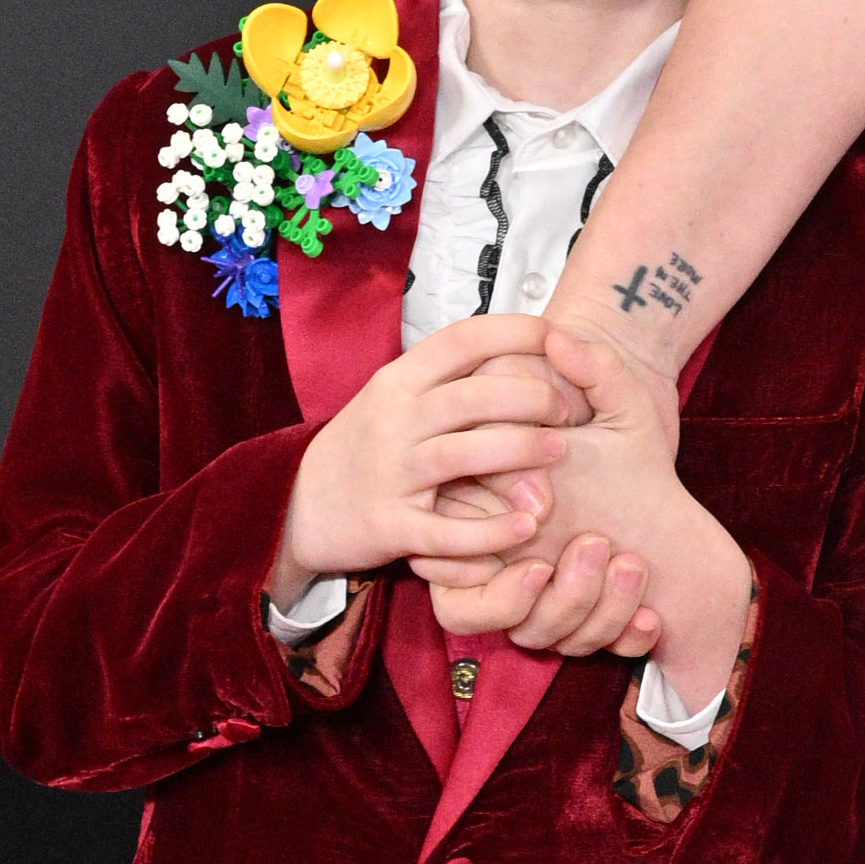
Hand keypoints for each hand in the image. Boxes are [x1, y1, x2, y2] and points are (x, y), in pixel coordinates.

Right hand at [272, 317, 590, 604]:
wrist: (295, 505)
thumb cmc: (364, 448)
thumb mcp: (391, 397)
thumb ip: (444, 377)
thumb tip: (514, 344)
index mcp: (398, 381)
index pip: (460, 340)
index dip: (514, 332)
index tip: (556, 334)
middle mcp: (393, 421)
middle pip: (471, 396)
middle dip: (531, 396)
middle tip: (569, 410)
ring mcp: (389, 474)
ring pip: (461, 454)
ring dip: (519, 450)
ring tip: (561, 450)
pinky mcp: (388, 526)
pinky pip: (444, 531)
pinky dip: (488, 531)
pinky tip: (525, 528)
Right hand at [428, 319, 752, 706]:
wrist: (683, 515)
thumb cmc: (631, 452)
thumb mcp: (619, 405)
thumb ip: (592, 369)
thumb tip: (558, 336)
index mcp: (488, 508)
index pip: (447, 544)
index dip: (484, 537)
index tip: (544, 509)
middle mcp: (501, 565)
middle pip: (474, 609)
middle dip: (541, 587)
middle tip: (598, 546)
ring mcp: (534, 603)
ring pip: (534, 636)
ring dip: (587, 608)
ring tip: (632, 563)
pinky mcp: (574, 630)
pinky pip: (577, 654)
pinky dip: (618, 636)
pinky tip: (652, 616)